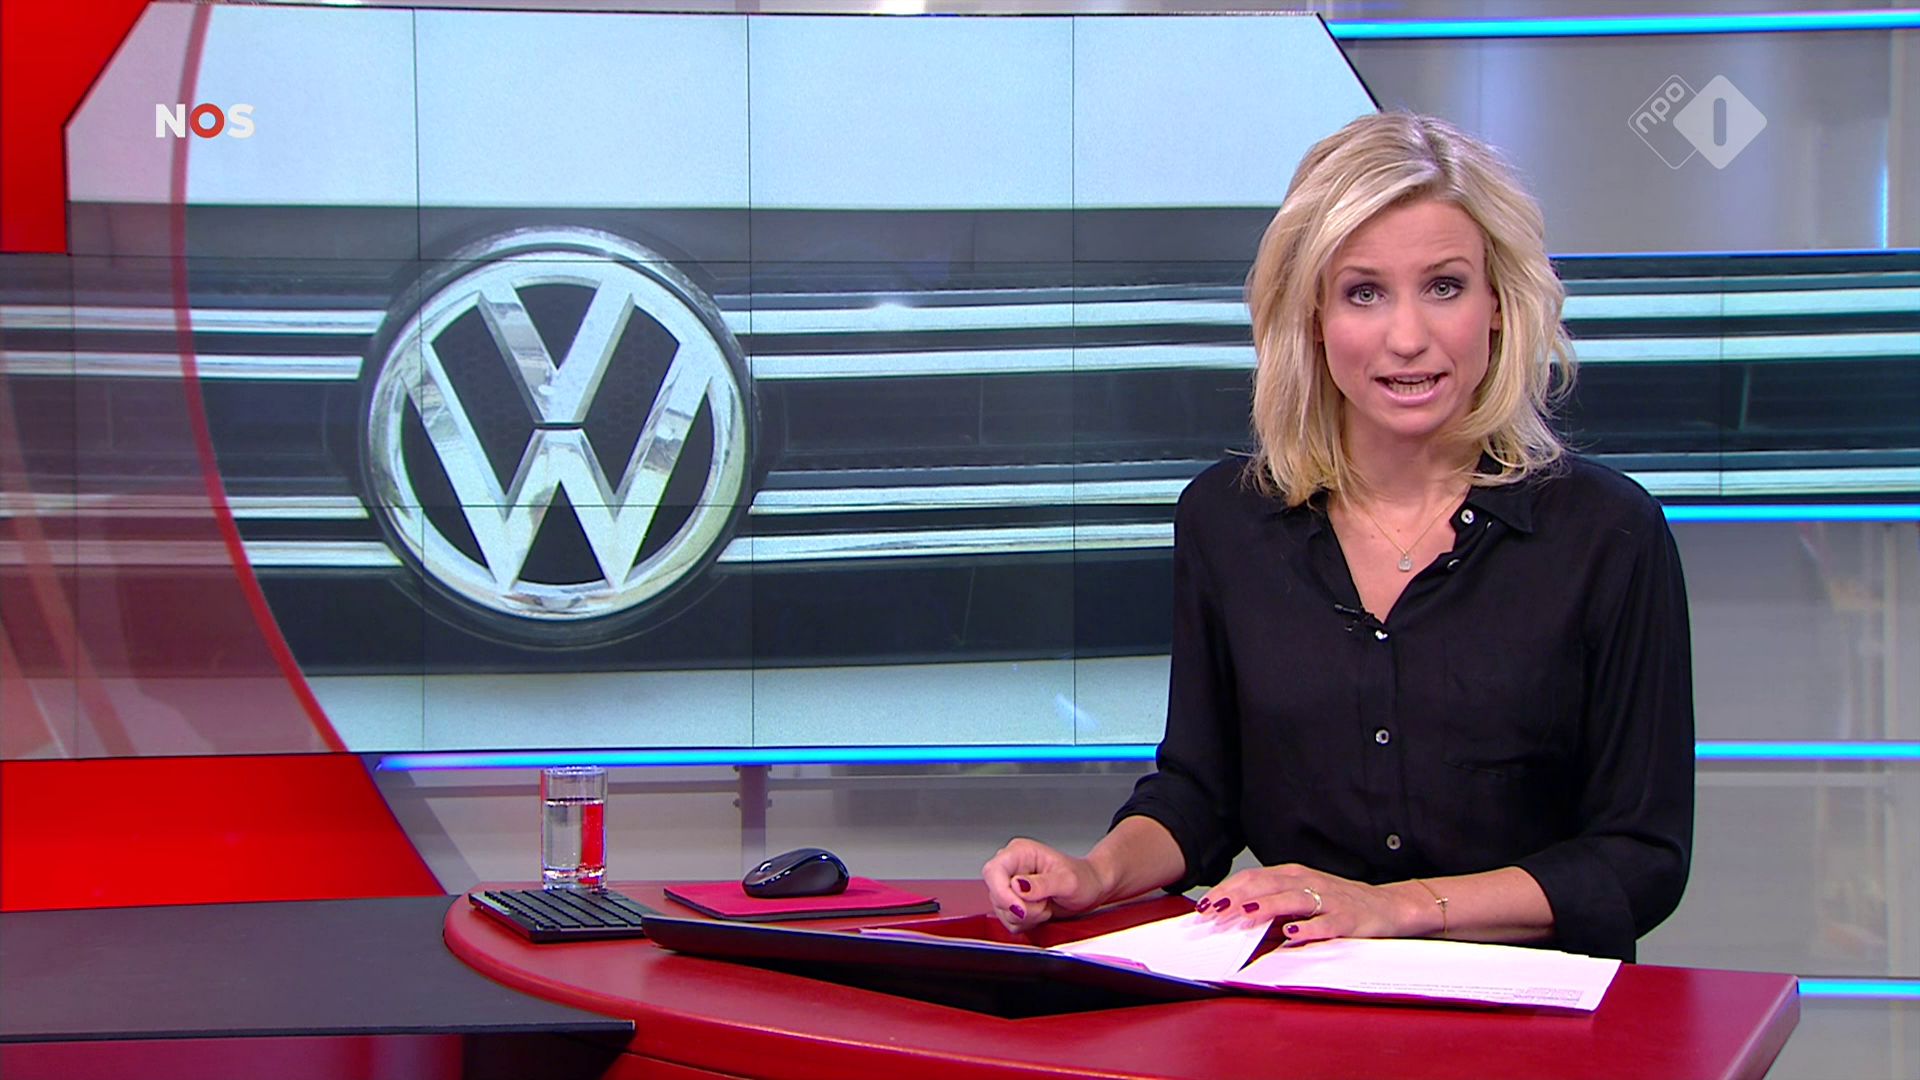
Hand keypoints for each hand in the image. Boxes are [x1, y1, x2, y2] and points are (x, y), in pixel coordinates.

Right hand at [981, 837, 1108, 933]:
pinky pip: (1009, 921)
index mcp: (1020, 852)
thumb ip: (1042, 884)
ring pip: (1002, 911)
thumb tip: (1017, 886)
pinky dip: (1026, 923)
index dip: (1002, 893)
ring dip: (1026, 917)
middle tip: (1044, 905)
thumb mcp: (1067, 881)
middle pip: (996, 895)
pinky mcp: (1013, 902)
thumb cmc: (1083, 879)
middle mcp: (1011, 867)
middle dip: (1022, 909)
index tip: (1021, 909)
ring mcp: (1010, 885)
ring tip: (1046, 905)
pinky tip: (1041, 912)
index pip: (993, 871)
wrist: (1091, 889)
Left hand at [1193, 863, 1421, 945]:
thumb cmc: (1338, 903)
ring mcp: (1329, 900)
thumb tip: (1231, 920)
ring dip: (1266, 906)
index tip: (1204, 905)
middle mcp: (1309, 882)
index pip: (1253, 877)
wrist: (1388, 906)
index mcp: (1294, 875)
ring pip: (1293, 899)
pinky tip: (1292, 934)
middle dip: (1237, 897)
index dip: (1227, 890)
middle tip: (1213, 912)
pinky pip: (1327, 923)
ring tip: (1244, 914)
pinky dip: (1308, 928)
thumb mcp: (1302, 898)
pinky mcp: (1349, 919)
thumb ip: (1271, 905)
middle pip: (1267, 885)